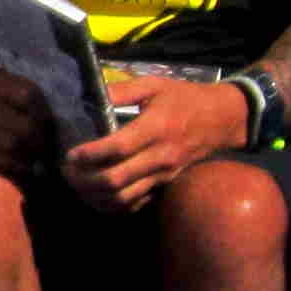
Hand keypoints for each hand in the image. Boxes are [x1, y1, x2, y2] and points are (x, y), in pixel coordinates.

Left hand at [62, 70, 251, 213]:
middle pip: (116, 180)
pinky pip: (136, 204)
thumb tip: (89, 96)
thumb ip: (121, 90)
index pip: (118, 148)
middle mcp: (160, 156)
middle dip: (84, 179)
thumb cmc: (185, 98)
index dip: (90, 155)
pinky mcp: (166, 184)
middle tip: (66, 170)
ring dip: (94, 196)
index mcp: (155, 128)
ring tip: (77, 183)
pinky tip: (97, 195)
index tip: (70, 153)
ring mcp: (164, 174)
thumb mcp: (154, 85)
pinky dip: (113, 205)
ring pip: (123, 198)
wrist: (223, 119)